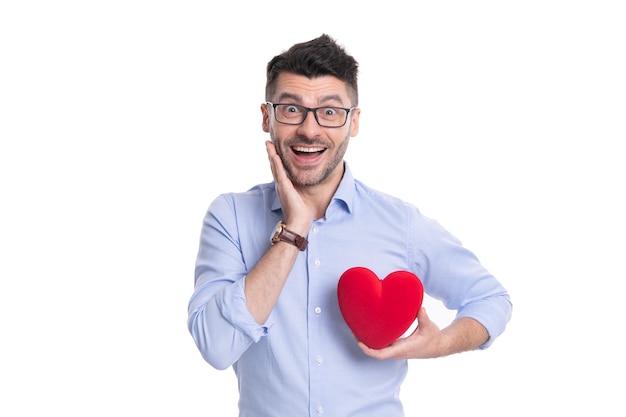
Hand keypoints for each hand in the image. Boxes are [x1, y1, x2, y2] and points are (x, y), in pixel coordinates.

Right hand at [265, 141, 313, 232]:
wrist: (298, 223)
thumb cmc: (301, 214)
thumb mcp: (301, 199)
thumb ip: (301, 192)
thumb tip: (307, 189)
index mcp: (284, 187)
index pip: (279, 171)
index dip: (276, 160)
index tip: (275, 150)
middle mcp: (280, 185)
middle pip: (274, 166)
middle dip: (271, 154)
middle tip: (268, 143)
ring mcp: (281, 186)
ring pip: (274, 167)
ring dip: (271, 154)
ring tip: (268, 144)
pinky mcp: (284, 187)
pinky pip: (279, 172)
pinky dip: (276, 162)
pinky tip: (274, 154)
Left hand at [357, 307, 488, 359]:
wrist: (439, 346)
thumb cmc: (434, 337)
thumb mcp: (429, 326)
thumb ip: (423, 317)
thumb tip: (420, 307)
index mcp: (402, 349)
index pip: (381, 354)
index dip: (368, 349)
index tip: (358, 341)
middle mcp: (397, 352)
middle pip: (375, 351)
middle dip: (363, 343)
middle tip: (352, 330)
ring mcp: (396, 351)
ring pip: (378, 349)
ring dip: (367, 341)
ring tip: (357, 328)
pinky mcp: (397, 347)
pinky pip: (382, 346)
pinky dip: (374, 339)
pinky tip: (369, 329)